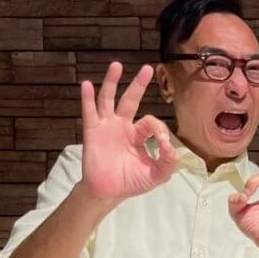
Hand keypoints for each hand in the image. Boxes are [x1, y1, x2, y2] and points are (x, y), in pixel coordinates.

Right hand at [80, 62, 176, 202]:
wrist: (109, 192)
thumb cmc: (132, 182)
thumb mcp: (158, 174)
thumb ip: (169, 162)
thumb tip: (172, 147)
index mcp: (138, 134)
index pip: (150, 122)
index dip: (158, 130)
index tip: (162, 145)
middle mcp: (122, 126)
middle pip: (130, 100)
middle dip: (138, 84)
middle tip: (148, 68)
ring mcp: (106, 127)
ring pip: (108, 99)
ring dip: (112, 82)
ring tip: (116, 65)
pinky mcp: (93, 132)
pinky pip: (89, 112)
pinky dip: (87, 98)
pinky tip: (86, 85)